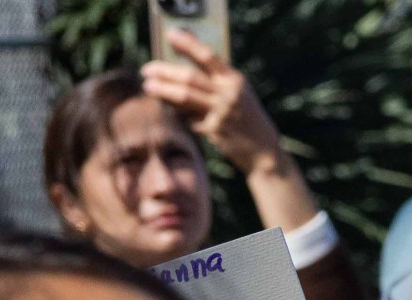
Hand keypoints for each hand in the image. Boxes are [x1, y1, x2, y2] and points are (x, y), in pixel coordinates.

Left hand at [141, 32, 286, 173]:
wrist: (265, 153)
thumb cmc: (247, 120)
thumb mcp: (238, 96)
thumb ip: (215, 83)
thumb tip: (178, 72)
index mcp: (235, 80)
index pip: (207, 56)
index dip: (187, 44)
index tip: (170, 35)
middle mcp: (229, 94)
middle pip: (190, 76)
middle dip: (164, 71)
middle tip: (146, 69)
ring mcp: (222, 112)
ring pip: (185, 96)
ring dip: (163, 90)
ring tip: (147, 86)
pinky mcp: (215, 130)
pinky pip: (188, 118)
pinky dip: (177, 113)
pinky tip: (168, 109)